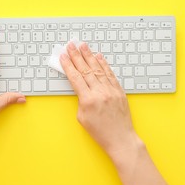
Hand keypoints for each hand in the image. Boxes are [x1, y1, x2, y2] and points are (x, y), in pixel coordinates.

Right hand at [60, 42, 142, 157]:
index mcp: (88, 100)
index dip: (68, 65)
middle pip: (86, 70)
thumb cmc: (100, 132)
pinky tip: (99, 56)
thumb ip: (81, 99)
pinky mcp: (119, 91)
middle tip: (71, 45)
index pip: (76, 78)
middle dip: (77, 56)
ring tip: (83, 46)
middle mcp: (100, 92)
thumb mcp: (82, 118)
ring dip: (89, 56)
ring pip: (98, 69)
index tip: (63, 56)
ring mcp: (111, 90)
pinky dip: (104, 64)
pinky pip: (110, 74)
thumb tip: (81, 86)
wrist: (120, 139)